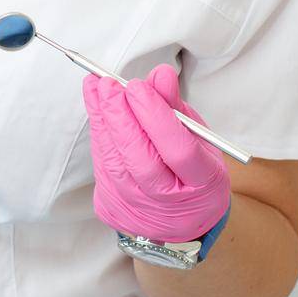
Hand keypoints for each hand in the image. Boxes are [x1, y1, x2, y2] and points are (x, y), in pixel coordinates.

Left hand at [83, 63, 230, 242]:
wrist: (179, 222)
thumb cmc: (191, 169)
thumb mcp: (197, 138)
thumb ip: (175, 107)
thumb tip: (160, 75)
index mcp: (203, 184)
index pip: (179, 151)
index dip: (155, 117)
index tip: (137, 86)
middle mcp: (170, 202)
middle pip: (141, 160)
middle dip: (121, 117)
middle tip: (109, 84)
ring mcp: (138, 208)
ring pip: (115, 163)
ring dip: (103, 121)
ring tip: (96, 88)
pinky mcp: (112, 207)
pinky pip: (102, 166)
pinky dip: (98, 133)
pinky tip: (95, 107)